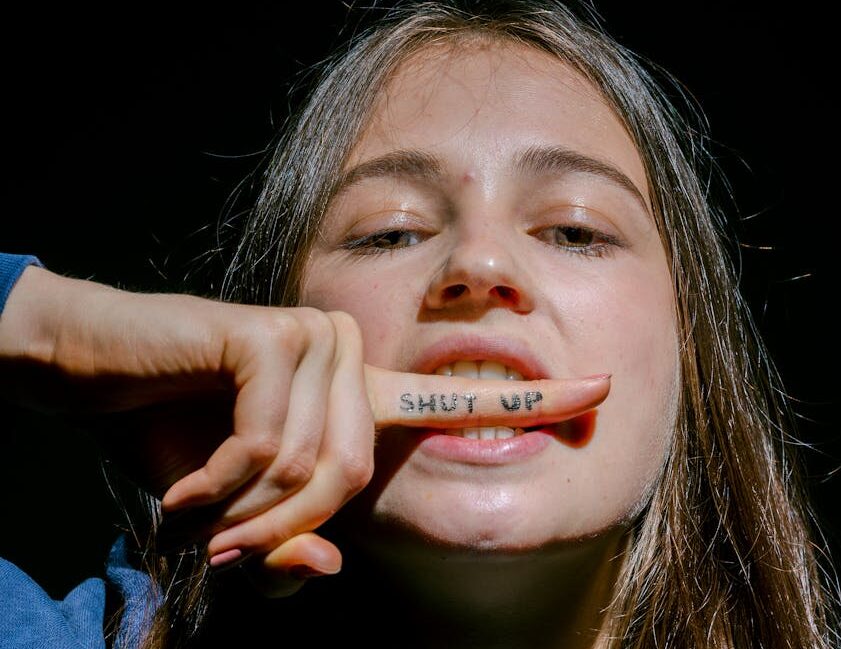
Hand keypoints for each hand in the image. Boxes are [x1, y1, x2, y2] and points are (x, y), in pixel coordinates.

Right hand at [0, 266, 610, 596]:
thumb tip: (327, 567)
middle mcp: (351, 361)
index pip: (460, 400)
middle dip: (282, 529)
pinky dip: (219, 483)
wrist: (106, 378)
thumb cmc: (181, 442)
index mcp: (360, 399)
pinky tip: (187, 470)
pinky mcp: (274, 335)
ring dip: (243, 509)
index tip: (602, 390)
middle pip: (356, 476)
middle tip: (224, 535)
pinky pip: (272, 444)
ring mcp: (317, 340)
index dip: (538, 400)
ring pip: (314, 466)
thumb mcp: (238, 520)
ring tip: (201, 496)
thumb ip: (287, 552)